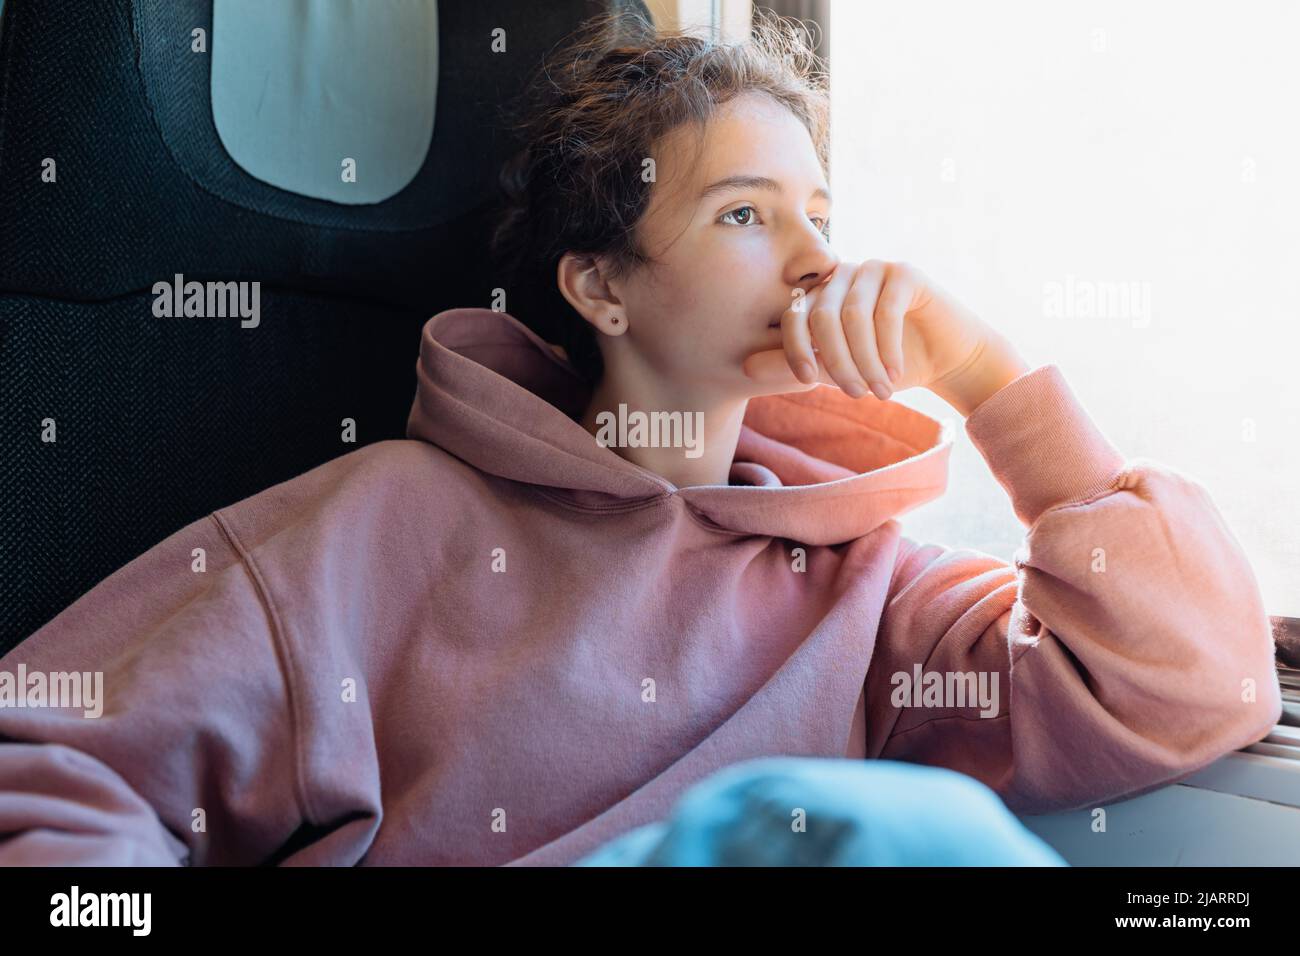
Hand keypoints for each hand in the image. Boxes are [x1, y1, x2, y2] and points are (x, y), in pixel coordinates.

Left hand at [743, 260, 1019, 411]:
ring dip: (865, 360)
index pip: (793, 314)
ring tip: (878, 390)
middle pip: (822, 316)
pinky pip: (886, 310)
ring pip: (854, 316)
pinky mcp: (905, 273)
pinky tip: (895, 372)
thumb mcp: (835, 371)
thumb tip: (745, 366)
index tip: (805, 381)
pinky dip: (887, 347)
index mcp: (820, 295)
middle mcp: (842, 275)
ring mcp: (874, 269)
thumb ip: (794, 365)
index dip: (793, 348)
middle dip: (836, 362)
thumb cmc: (887, 364)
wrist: (946, 358)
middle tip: (855, 394)